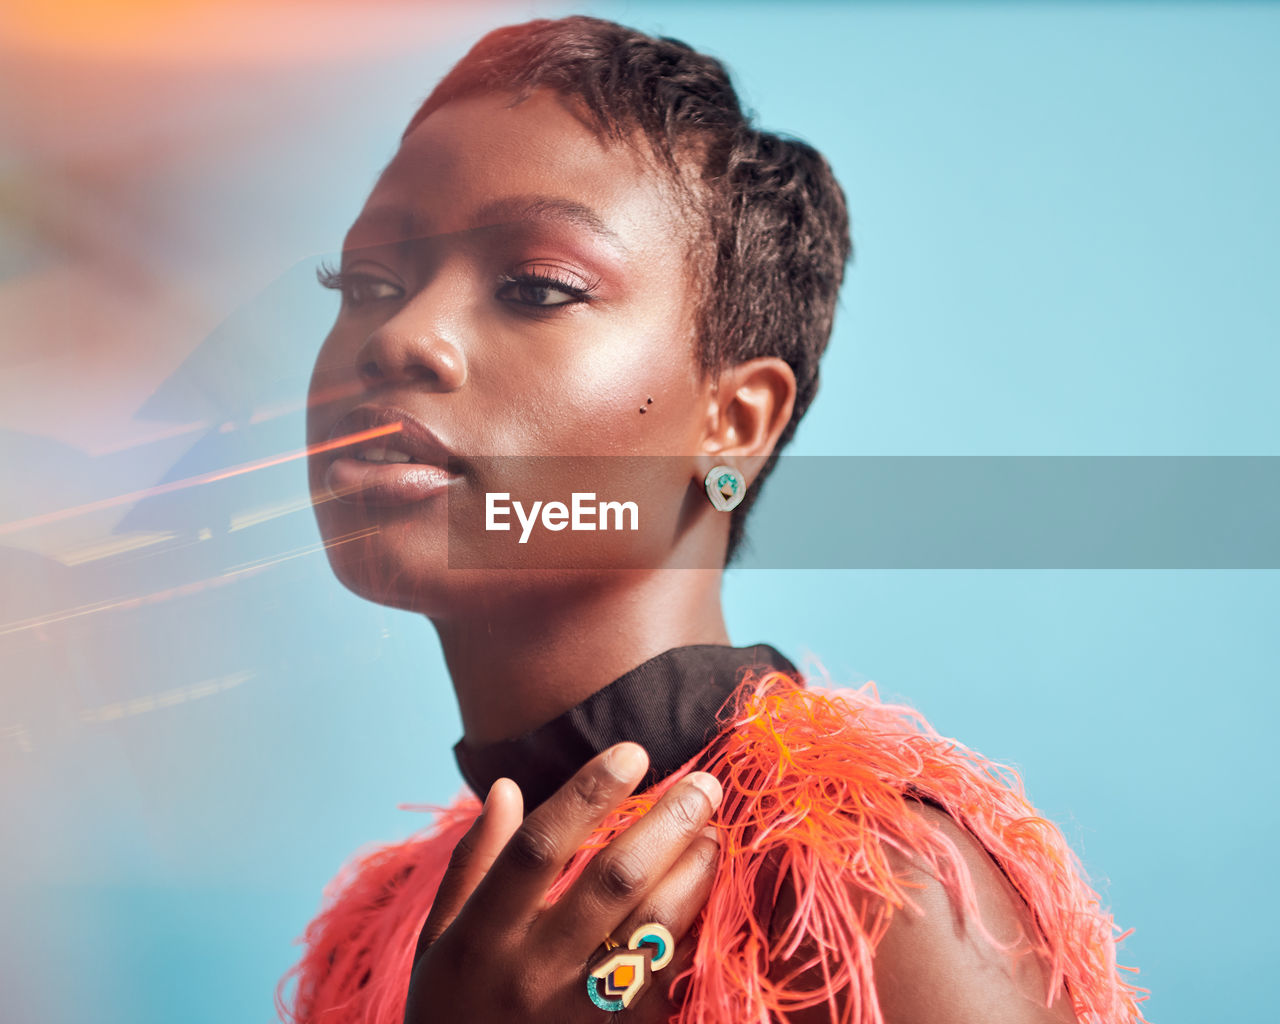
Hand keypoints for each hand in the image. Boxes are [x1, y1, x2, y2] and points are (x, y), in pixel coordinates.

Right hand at [403, 742, 722, 1022]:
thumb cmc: (452, 1014)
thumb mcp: (439, 942)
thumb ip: (473, 863)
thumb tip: (507, 787)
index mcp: (481, 939)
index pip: (539, 848)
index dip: (588, 794)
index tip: (632, 751)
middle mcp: (532, 975)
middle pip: (612, 881)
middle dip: (666, 823)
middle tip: (704, 784)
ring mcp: (580, 1014)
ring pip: (655, 929)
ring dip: (693, 873)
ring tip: (713, 833)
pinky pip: (670, 979)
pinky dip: (694, 932)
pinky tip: (707, 898)